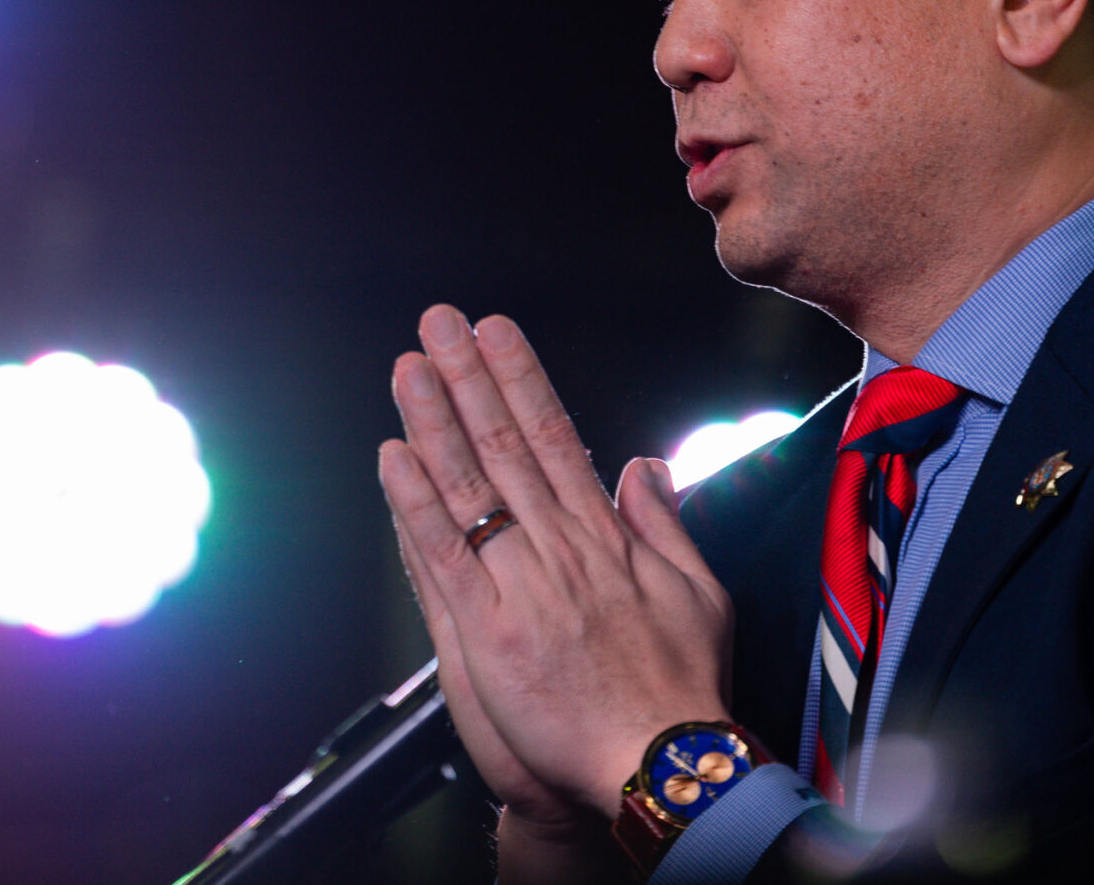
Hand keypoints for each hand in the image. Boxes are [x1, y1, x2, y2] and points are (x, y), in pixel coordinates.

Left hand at [379, 305, 734, 830]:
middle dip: (470, 380)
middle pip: (506, 449)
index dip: (521, 381)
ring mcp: (522, 591)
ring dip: (435, 424)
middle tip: (437, 324)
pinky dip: (416, 507)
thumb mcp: (699, 593)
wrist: (660, 770)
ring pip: (471, 491)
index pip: (557, 439)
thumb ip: (665, 524)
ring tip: (409, 368)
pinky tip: (394, 459)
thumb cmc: (681, 691)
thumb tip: (643, 464)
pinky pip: (444, 559)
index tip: (496, 333)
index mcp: (607, 539)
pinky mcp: (489, 636)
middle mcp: (562, 553)